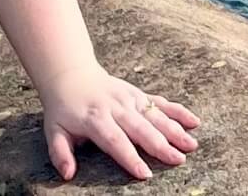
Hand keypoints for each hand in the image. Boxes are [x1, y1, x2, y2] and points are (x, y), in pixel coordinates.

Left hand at [39, 60, 201, 181]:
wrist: (70, 74)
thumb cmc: (63, 108)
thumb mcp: (53, 130)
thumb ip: (60, 152)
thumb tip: (67, 173)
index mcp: (94, 118)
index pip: (114, 140)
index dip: (129, 157)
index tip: (144, 173)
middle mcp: (115, 107)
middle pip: (140, 128)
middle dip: (159, 145)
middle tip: (177, 160)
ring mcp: (129, 98)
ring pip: (154, 115)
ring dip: (174, 130)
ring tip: (191, 146)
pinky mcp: (137, 94)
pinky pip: (160, 102)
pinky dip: (178, 111)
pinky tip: (194, 122)